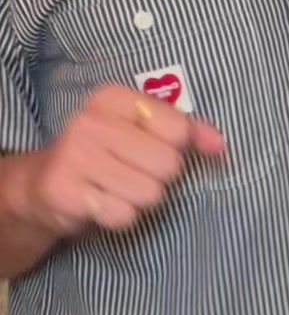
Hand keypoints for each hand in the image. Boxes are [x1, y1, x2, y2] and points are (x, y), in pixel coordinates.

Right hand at [23, 85, 226, 236]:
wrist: (42, 183)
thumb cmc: (104, 153)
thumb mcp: (140, 130)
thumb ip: (185, 130)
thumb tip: (220, 146)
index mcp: (112, 98)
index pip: (178, 128)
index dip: (177, 147)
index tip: (156, 148)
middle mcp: (90, 121)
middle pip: (168, 165)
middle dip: (158, 178)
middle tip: (132, 173)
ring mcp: (74, 156)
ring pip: (150, 194)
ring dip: (139, 199)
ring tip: (115, 188)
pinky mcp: (65, 192)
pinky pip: (123, 215)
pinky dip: (119, 216)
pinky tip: (100, 203)